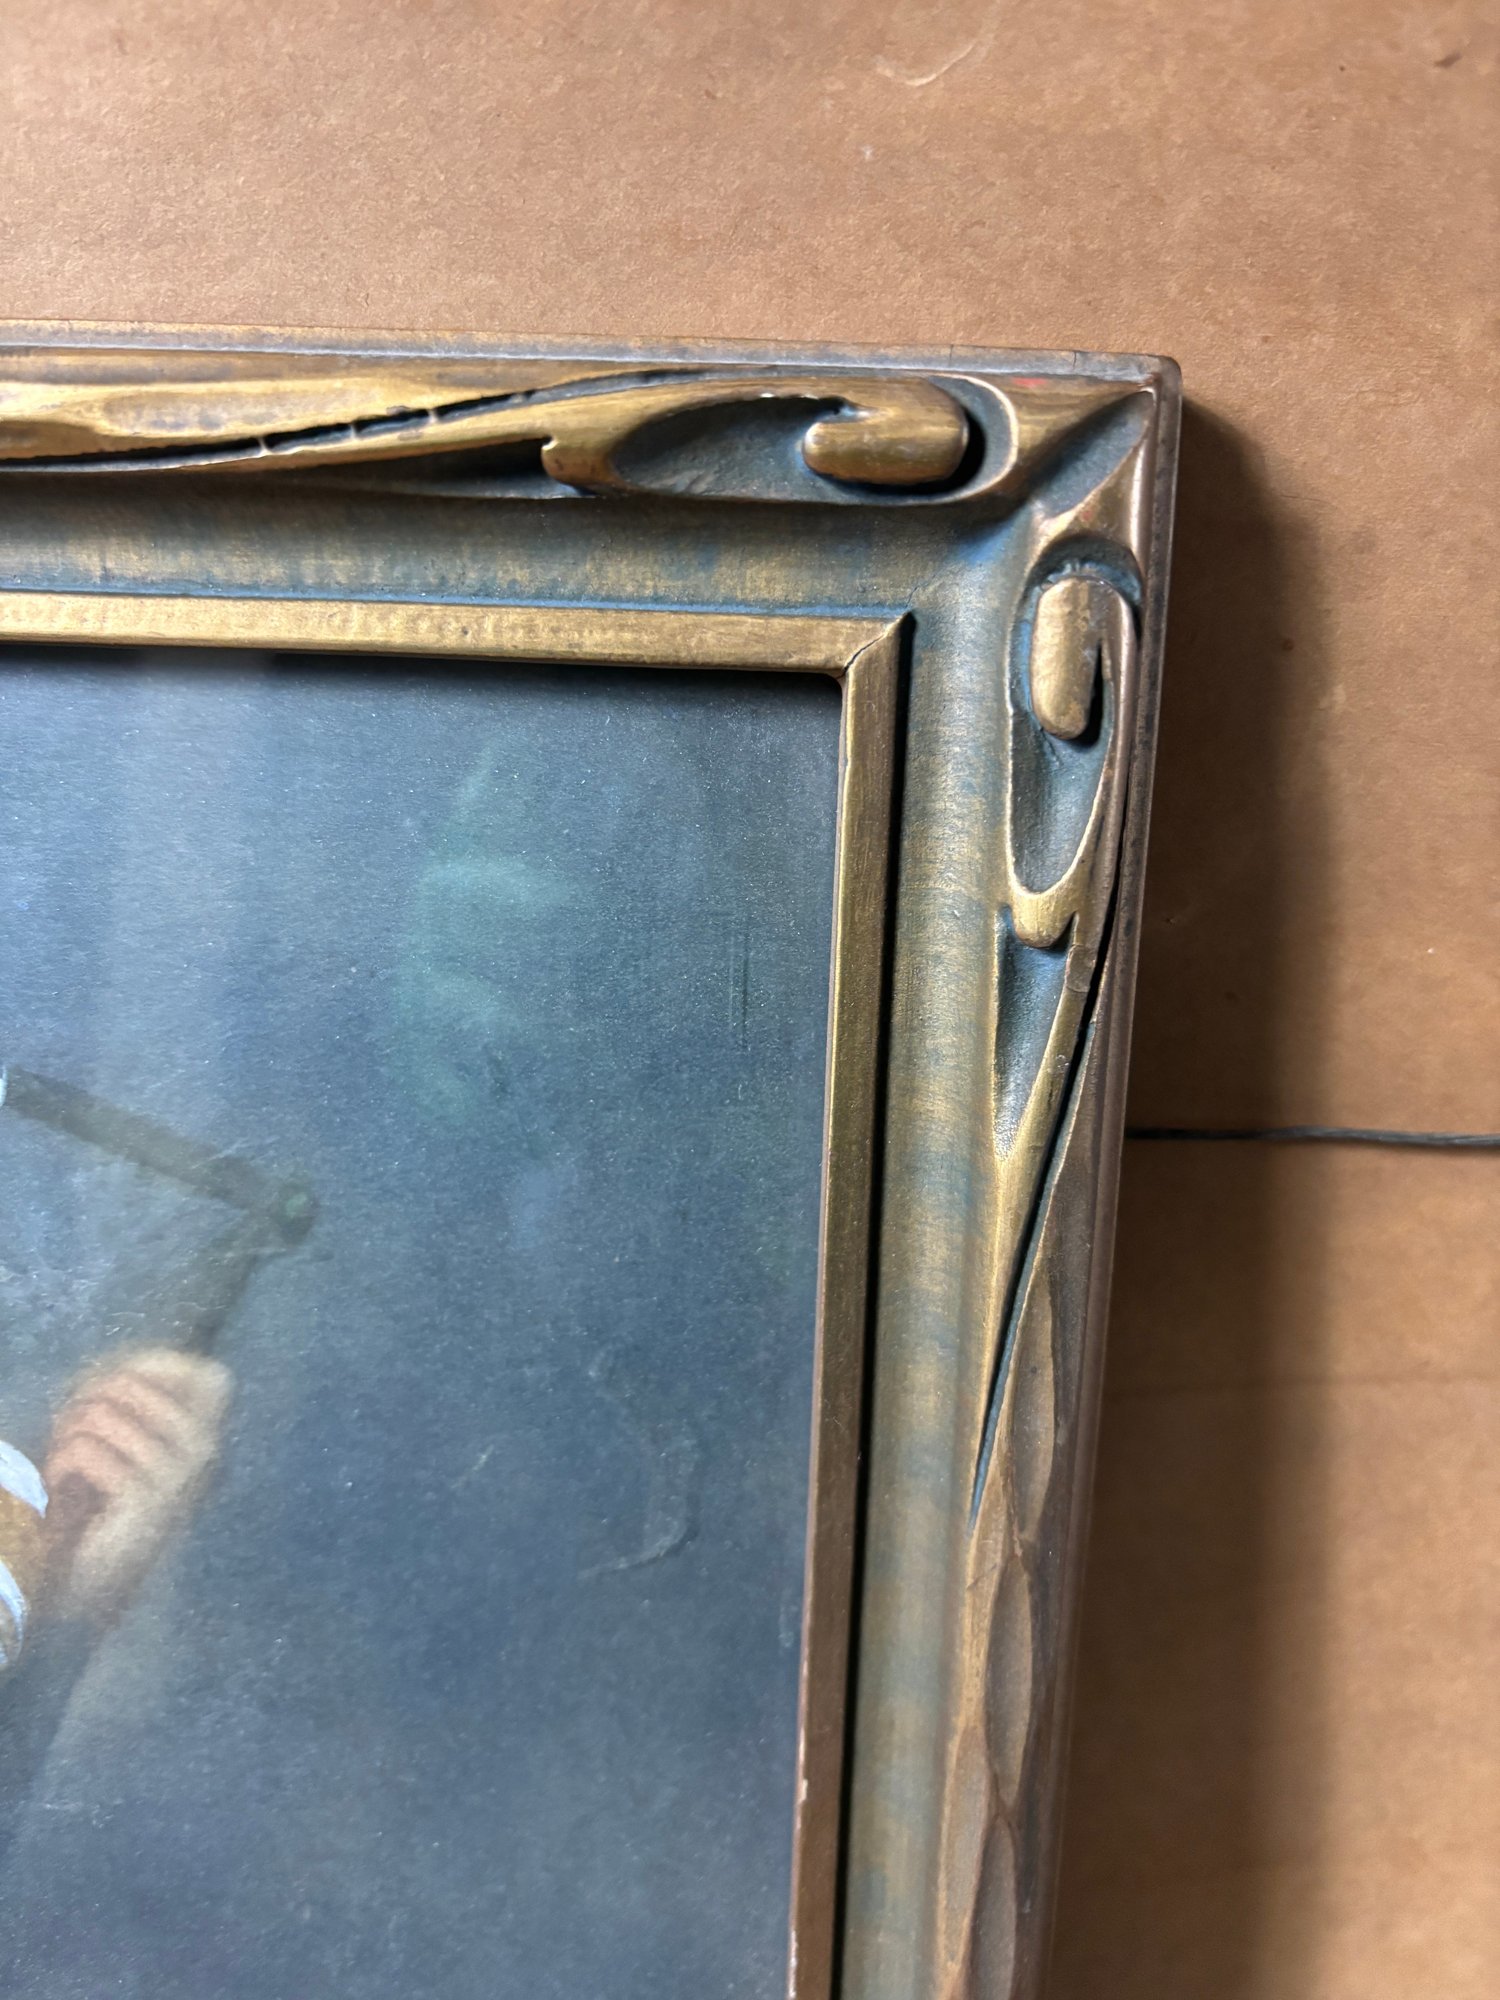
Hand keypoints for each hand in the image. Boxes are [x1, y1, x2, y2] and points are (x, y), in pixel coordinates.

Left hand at [41, 1349, 231, 1628]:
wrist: (97, 1583)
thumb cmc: (109, 1505)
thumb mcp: (132, 1442)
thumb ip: (137, 1399)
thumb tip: (119, 1364)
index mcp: (212, 1435)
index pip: (204, 1373)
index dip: (149, 1366)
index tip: (107, 1387)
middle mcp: (207, 1452)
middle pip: (133, 1383)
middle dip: (88, 1398)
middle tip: (68, 1428)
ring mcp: (180, 1476)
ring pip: (103, 1414)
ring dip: (68, 1433)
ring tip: (61, 1456)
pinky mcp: (145, 1500)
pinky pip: (89, 1450)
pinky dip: (62, 1462)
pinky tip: (58, 1484)